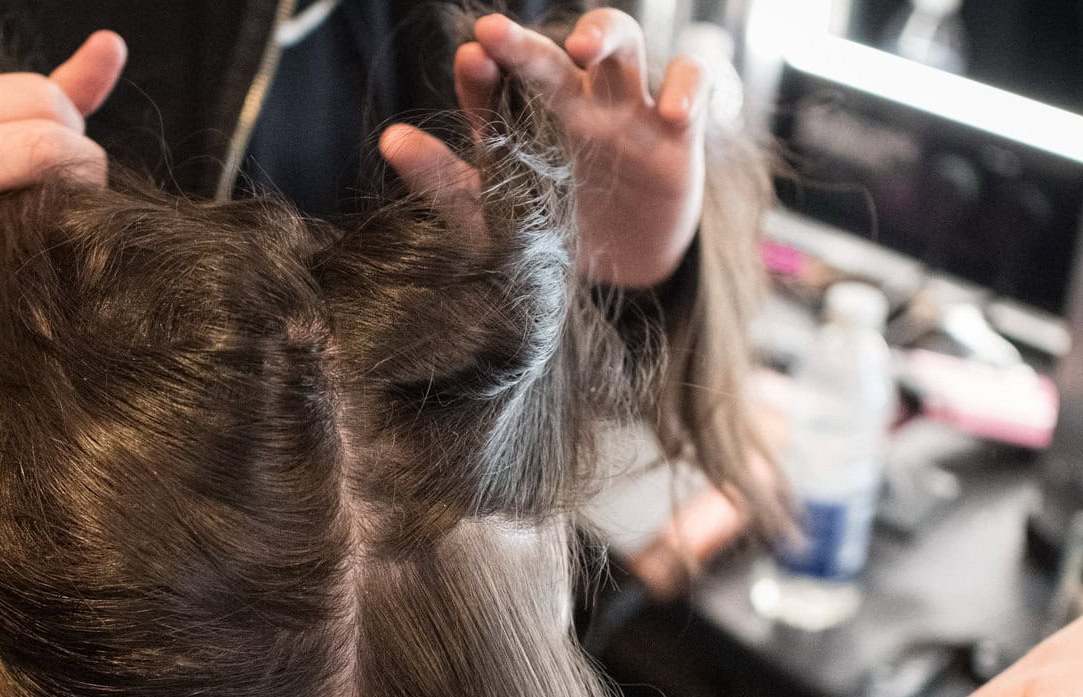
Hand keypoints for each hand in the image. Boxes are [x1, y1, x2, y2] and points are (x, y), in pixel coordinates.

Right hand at [0, 30, 124, 363]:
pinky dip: (58, 254)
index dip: (70, 126)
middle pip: (50, 143)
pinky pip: (41, 253)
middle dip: (80, 168)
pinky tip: (37, 259)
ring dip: (74, 213)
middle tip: (66, 194)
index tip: (57, 154)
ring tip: (50, 222)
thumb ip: (50, 94)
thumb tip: (112, 44)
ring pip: (51, 197)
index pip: (42, 96)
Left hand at [380, 10, 709, 288]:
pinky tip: (672, 112)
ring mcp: (626, 111)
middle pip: (554, 57)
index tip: (469, 60)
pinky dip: (689, 89)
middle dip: (527, 44)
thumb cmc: (549, 235)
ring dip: (606, 34)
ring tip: (584, 47)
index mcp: (523, 122)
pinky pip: (693, 87)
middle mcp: (573, 104)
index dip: (482, 72)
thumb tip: (390, 139)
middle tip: (494, 33)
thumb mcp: (489, 218)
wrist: (618, 278)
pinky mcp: (677, 133)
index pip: (497, 84)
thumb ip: (441, 180)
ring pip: (624, 44)